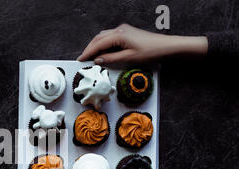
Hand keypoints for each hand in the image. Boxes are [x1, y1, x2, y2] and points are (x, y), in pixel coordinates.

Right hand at [77, 24, 207, 63]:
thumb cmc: (150, 52)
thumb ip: (111, 59)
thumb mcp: (128, 59)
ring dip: (96, 46)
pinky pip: (110, 38)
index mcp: (119, 35)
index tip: (80, 59)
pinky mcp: (127, 33)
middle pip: (98, 38)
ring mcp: (123, 31)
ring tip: (91, 57)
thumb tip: (98, 60)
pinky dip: (103, 45)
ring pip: (103, 37)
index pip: (98, 44)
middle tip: (83, 59)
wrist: (166, 47)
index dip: (88, 52)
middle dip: (89, 48)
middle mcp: (119, 30)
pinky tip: (103, 53)